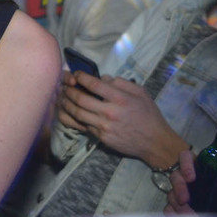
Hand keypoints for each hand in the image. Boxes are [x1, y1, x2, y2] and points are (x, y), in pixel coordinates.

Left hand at [57, 71, 188, 168]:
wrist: (154, 142)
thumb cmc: (148, 115)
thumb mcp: (141, 93)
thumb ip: (122, 83)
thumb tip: (103, 78)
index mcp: (120, 99)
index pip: (94, 84)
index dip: (81, 77)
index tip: (76, 74)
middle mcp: (110, 112)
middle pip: (81, 99)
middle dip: (69, 90)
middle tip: (63, 85)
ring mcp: (104, 126)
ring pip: (78, 113)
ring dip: (66, 104)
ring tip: (62, 97)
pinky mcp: (101, 137)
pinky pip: (83, 125)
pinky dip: (73, 117)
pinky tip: (69, 111)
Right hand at [164, 149, 216, 216]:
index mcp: (200, 169)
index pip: (186, 158)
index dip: (186, 164)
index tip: (191, 177)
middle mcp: (188, 179)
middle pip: (176, 176)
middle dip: (179, 188)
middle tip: (185, 200)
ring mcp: (180, 193)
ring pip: (171, 194)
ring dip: (176, 205)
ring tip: (188, 215)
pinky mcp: (175, 207)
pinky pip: (168, 209)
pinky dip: (172, 215)